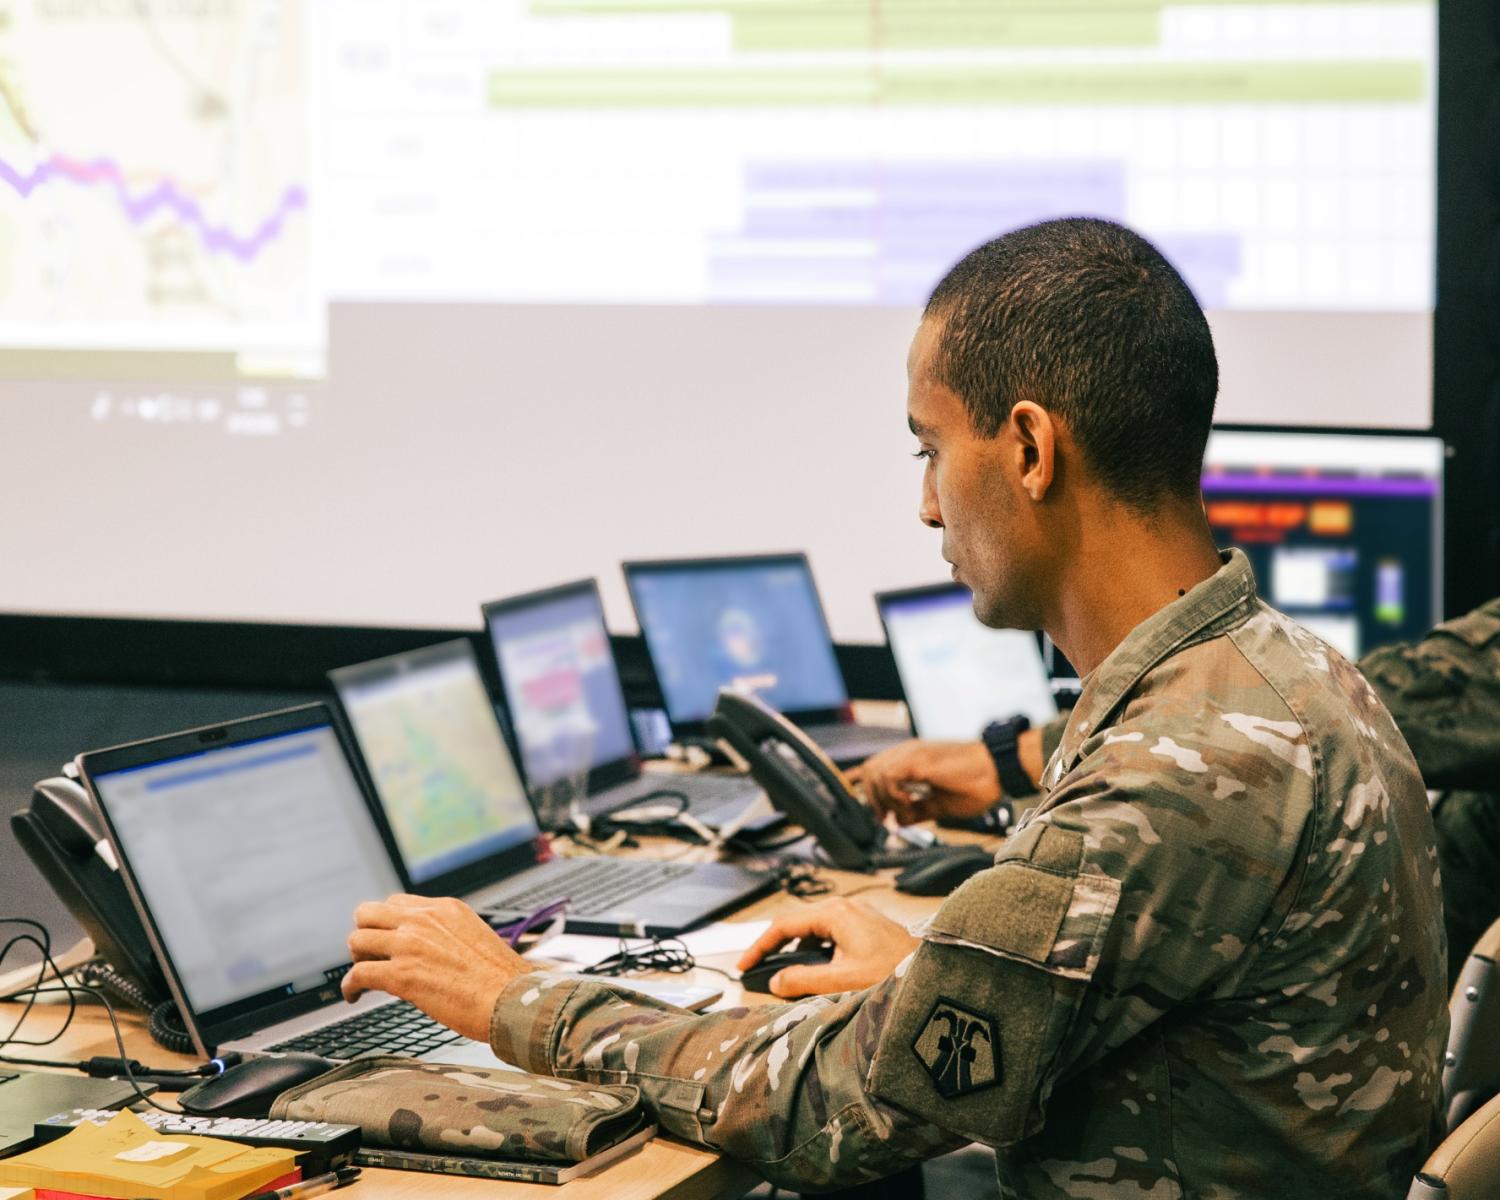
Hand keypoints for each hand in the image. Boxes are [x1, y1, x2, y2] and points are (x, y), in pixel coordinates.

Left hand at [343, 894, 535, 1041]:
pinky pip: (357, 974)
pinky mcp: (402, 975)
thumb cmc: (502, 979)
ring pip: (356, 940)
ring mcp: (410, 945)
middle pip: (368, 912)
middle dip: (365, 934)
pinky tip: (353, 995)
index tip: (387, 941)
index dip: (387, 923)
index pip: (397, 902)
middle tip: (370, 955)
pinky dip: (349, 986)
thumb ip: (448, 935)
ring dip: (356, 959)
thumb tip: (432, 952)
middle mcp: (423, 920)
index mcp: (444, 908)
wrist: (513, 999)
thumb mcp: (475, 937)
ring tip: (363, 977)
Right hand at [736, 897, 918, 998]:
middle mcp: (844, 908)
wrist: (935, 972)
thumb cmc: (895, 972)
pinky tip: (817, 971)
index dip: (760, 946)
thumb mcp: (842, 980)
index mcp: (835, 914)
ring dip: (797, 950)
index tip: (744, 965)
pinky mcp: (867, 927)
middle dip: (776, 947)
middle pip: (797, 924)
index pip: (783, 925)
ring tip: (786, 975)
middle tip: (759, 970)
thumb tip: (775, 981)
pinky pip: (830, 934)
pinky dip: (816, 951)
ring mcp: (857, 915)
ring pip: (814, 929)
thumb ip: (803, 981)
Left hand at [848, 739, 1000, 824]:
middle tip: (886, 818)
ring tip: (904, 810)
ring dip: (884, 798)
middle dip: (872, 798)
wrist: (998, 770)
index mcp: (911, 760)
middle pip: (869, 770)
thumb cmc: (975, 785)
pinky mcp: (920, 759)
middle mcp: (907, 753)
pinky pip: (890, 775)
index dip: (858, 782)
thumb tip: (897, 822)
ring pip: (875, 772)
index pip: (874, 766)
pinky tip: (909, 803)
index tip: (855, 803)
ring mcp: (912, 753)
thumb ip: (917, 810)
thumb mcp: (940, 805)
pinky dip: (894, 794)